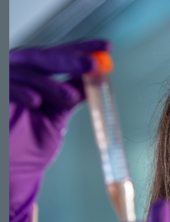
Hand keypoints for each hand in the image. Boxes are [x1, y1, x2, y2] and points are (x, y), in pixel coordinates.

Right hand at [9, 39, 110, 221]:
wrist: (10, 175)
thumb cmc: (28, 146)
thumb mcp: (55, 117)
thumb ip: (70, 96)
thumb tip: (97, 78)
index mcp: (33, 77)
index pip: (57, 55)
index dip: (81, 48)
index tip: (107, 46)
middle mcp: (15, 75)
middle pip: (39, 56)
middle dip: (66, 57)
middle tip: (92, 64)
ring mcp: (2, 84)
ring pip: (23, 70)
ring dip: (48, 81)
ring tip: (68, 97)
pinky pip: (4, 88)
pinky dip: (19, 91)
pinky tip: (36, 101)